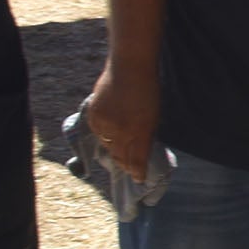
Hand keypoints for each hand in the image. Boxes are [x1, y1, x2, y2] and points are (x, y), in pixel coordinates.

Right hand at [84, 64, 159, 182]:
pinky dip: (105, 137)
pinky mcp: (94, 116)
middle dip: (127, 166)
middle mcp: (122, 131)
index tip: (140, 179)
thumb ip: (146, 135)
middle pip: (121, 157)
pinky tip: (110, 138)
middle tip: (130, 172)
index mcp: (140, 132)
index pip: (137, 160)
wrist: (129, 68)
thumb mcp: (154, 116)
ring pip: (109, 146)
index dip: (138, 172)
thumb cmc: (148, 90)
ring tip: (121, 157)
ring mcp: (106, 123)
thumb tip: (140, 152)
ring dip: (115, 151)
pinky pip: (99, 134)